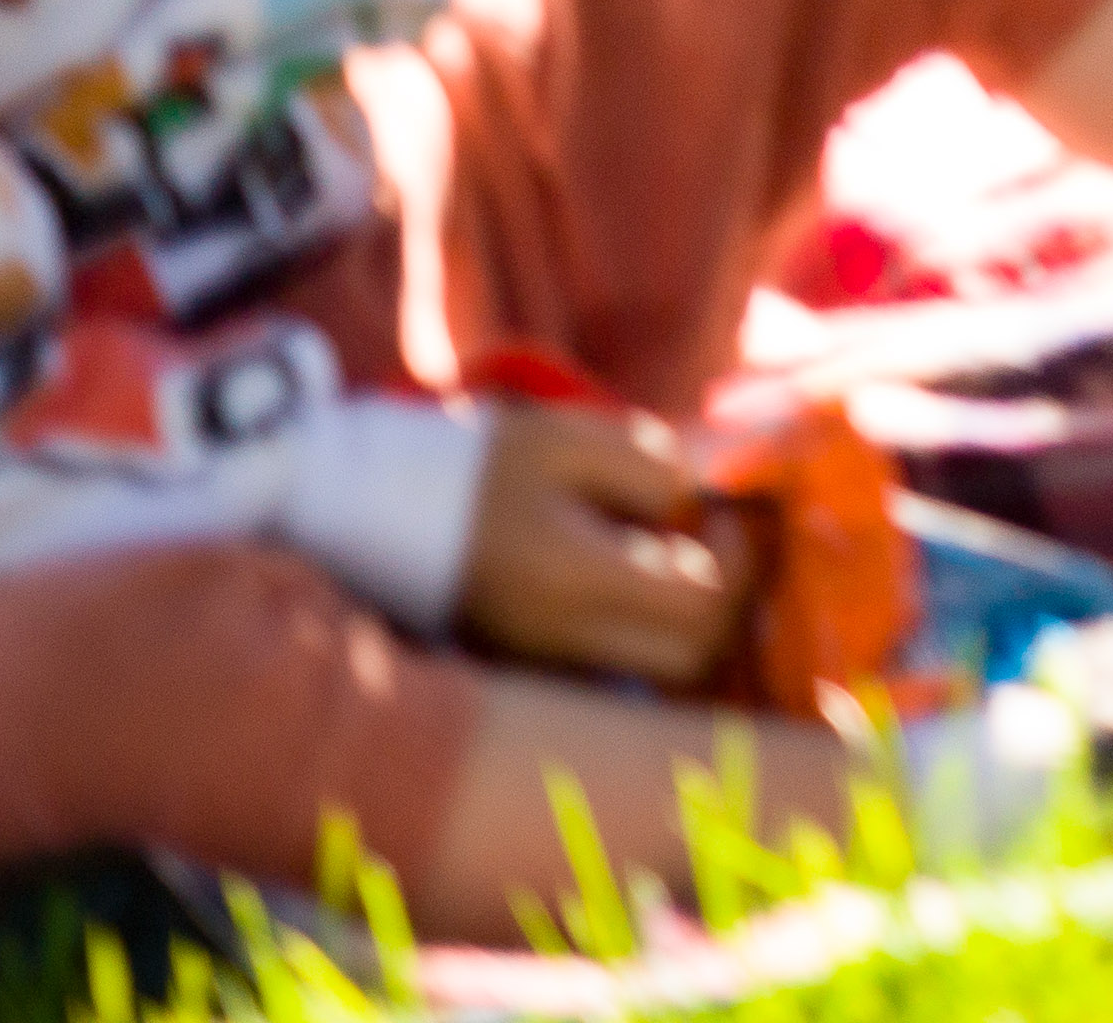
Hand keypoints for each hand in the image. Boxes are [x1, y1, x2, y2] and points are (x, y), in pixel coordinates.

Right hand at [465, 398, 747, 686]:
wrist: (376, 518)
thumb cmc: (479, 470)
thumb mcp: (571, 440)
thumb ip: (650, 466)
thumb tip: (691, 503)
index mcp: (581, 585)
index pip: (702, 608)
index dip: (737, 563)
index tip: (722, 517)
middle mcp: (566, 644)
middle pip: (689, 659)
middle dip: (720, 604)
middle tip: (709, 545)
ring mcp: (543, 666)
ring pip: (652, 672)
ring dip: (681, 621)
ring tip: (663, 555)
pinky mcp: (525, 670)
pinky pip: (611, 671)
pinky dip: (639, 633)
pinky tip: (623, 578)